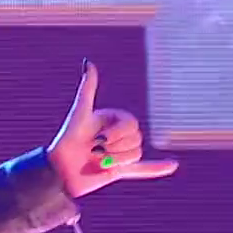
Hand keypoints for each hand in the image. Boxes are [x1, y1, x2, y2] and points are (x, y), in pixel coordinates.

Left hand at [48, 61, 178, 197]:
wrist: (59, 170)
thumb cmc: (67, 139)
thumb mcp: (80, 113)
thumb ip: (88, 89)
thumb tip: (88, 62)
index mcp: (112, 120)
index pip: (132, 124)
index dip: (116, 133)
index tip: (96, 138)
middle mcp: (117, 135)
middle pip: (136, 139)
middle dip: (115, 147)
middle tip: (93, 151)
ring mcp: (118, 153)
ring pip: (136, 154)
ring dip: (117, 160)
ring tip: (98, 161)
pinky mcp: (118, 170)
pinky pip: (142, 169)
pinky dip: (157, 168)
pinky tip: (173, 165)